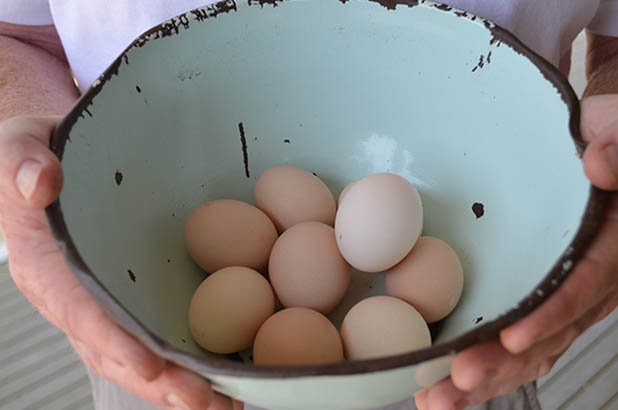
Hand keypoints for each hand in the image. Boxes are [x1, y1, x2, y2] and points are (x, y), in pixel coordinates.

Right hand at [0, 116, 241, 409]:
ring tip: (226, 405)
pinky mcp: (130, 300)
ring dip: (179, 386)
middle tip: (205, 402)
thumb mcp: (22, 148)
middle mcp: (73, 298)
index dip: (111, 339)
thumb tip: (41, 184)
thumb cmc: (38, 157)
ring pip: (138, 356)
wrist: (58, 166)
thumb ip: (24, 164)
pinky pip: (154, 337)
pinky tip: (223, 378)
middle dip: (159, 381)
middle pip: (113, 350)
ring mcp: (103, 305)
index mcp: (45, 266)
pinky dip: (186, 363)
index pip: (77, 308)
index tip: (150, 365)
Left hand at [415, 94, 617, 408]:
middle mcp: (590, 281)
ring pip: (528, 349)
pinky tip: (439, 386)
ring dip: (485, 379)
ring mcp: (562, 298)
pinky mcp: (538, 301)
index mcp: (610, 244)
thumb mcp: (617, 125)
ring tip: (434, 402)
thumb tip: (597, 161)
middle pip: (548, 333)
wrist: (597, 148)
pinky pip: (514, 341)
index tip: (511, 336)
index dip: (550, 313)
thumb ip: (616, 139)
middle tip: (455, 384)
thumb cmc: (603, 133)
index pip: (582, 284)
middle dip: (502, 364)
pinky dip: (482, 365)